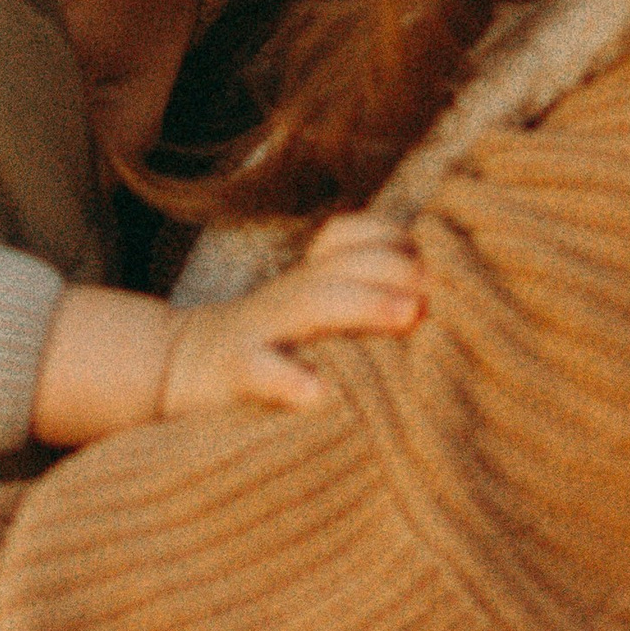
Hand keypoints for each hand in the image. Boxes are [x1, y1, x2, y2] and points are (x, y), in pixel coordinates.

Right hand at [157, 213, 425, 417]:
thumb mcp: (316, 308)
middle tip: (449, 291)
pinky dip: (289, 380)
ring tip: (410, 314)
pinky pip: (262, 368)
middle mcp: (295, 289)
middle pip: (351, 262)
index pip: (363, 236)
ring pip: (315, 302)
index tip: (453, 266)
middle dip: (402, 269)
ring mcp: (265, 325)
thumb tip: (451, 312)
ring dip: (366, 303)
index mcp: (317, 274)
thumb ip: (367, 300)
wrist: (176, 363)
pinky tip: (319, 394)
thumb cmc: (272, 343)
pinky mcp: (236, 367)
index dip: (406, 243)